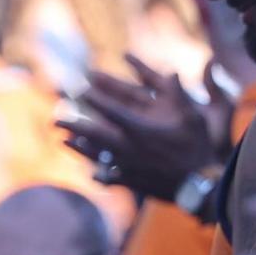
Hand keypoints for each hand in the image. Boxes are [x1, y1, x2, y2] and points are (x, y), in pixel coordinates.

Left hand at [57, 54, 227, 199]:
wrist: (200, 184)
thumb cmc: (196, 145)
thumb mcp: (190, 114)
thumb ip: (177, 92)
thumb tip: (172, 71)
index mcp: (140, 128)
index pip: (111, 110)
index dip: (95, 99)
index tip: (80, 90)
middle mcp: (128, 147)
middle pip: (95, 134)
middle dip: (74, 125)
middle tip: (55, 119)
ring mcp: (128, 166)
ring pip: (98, 156)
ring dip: (79, 148)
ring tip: (64, 141)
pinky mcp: (133, 181)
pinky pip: (111, 176)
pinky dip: (100, 173)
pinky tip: (91, 172)